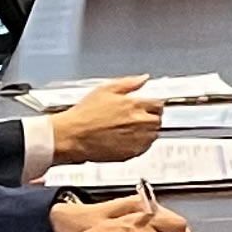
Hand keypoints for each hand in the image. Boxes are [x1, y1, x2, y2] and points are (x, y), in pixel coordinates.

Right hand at [47, 77, 161, 160]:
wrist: (72, 136)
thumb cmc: (84, 115)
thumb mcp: (105, 90)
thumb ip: (129, 83)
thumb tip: (144, 79)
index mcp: (135, 104)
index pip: (159, 104)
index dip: (151, 105)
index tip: (145, 107)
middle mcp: (141, 122)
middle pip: (158, 119)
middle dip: (149, 117)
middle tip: (133, 118)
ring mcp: (138, 139)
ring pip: (153, 134)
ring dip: (146, 131)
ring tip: (127, 129)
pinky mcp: (132, 153)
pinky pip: (144, 147)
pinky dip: (139, 143)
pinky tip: (124, 139)